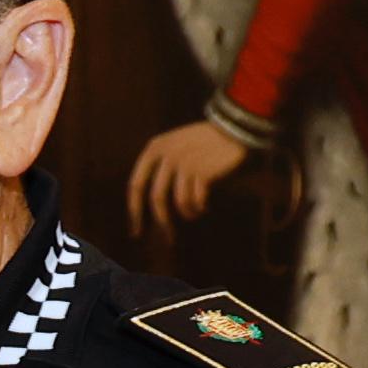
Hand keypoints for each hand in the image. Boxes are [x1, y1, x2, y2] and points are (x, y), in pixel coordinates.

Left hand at [127, 119, 251, 245]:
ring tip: (194, 214)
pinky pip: (196, 200)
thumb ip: (158, 165)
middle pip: (156, 198)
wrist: (233, 127)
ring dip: (187, 214)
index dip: (134, 211)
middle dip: (162, 222)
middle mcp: (166, 155)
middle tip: (168, 239)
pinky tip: (204, 207)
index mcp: (154, 148)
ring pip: (178, 203)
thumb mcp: (174, 144)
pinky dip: (199, 208)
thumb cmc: (202, 141)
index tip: (136, 231)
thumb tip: (150, 204)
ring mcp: (184, 163)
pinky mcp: (202, 171)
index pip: (135, 185)